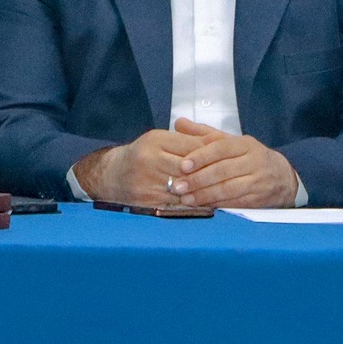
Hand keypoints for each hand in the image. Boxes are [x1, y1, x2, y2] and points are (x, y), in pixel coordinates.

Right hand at [72, 121, 221, 205]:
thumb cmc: (144, 155)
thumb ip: (187, 141)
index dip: (211, 153)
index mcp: (155, 140)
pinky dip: (192, 203)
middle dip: (209, 173)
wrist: (113, 175)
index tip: (227, 158)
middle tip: (229, 177)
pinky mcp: (146, 200)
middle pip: (188, 168)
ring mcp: (146, 181)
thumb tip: (219, 141)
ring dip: (203, 190)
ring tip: (222, 191)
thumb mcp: (162, 140)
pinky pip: (175, 203)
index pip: (191, 146)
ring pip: (184, 187)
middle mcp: (149, 159)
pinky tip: (206, 203)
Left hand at [170, 119, 298, 208]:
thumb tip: (179, 123)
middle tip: (178, 186)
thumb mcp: (232, 142)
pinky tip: (202, 206)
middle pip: (223, 170)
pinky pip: (235, 203)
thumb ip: (205, 133)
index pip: (221, 148)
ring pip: (228, 189)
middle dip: (198, 179)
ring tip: (185, 199)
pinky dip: (217, 205)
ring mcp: (258, 181)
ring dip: (205, 195)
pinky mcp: (258, 199)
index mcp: (245, 144)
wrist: (283, 178)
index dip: (201, 156)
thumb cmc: (250, 158)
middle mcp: (254, 161)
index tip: (183, 165)